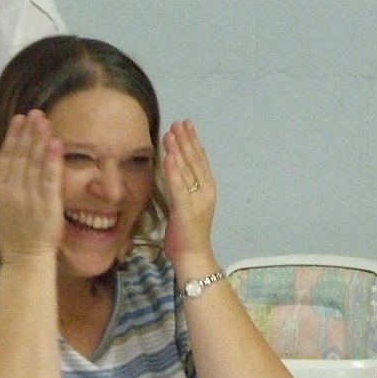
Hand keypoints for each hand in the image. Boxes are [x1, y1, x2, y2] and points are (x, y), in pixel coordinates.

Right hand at [0, 110, 64, 265]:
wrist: (24, 257)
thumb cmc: (10, 232)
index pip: (5, 156)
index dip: (12, 136)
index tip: (18, 117)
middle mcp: (13, 190)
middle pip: (21, 156)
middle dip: (28, 132)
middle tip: (35, 112)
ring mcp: (30, 197)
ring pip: (35, 163)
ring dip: (40, 140)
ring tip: (45, 121)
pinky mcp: (48, 205)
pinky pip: (50, 179)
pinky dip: (53, 161)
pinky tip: (56, 144)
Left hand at [161, 120, 214, 264]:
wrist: (193, 255)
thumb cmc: (188, 232)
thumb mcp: (189, 203)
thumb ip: (186, 185)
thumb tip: (180, 166)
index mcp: (208, 188)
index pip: (200, 159)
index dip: (193, 141)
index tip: (186, 124)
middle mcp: (206, 191)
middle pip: (195, 160)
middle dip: (186, 139)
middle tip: (178, 122)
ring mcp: (197, 200)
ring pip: (187, 169)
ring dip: (178, 149)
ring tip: (171, 132)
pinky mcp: (185, 209)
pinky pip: (178, 186)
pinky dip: (173, 171)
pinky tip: (169, 157)